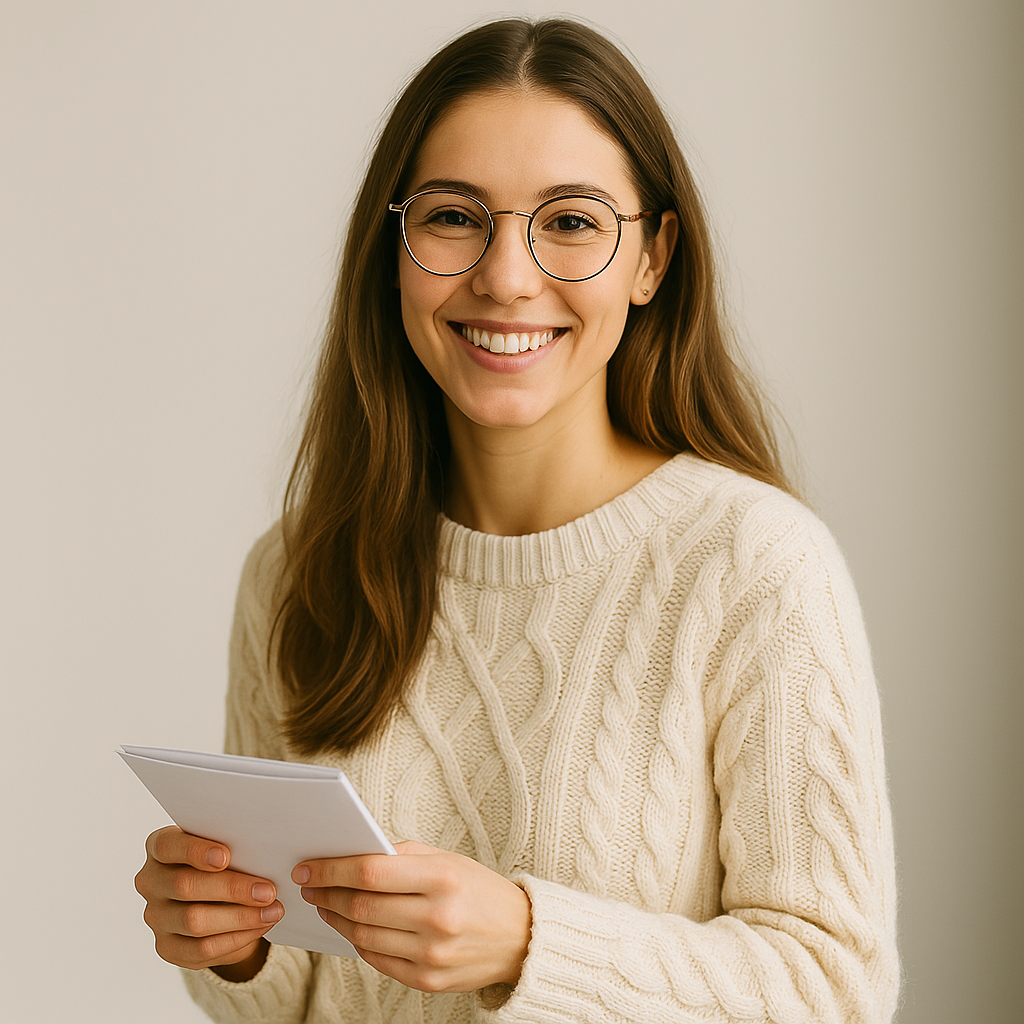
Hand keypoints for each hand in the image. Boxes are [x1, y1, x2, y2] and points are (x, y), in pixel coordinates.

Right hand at [135, 825, 283, 978]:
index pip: (167, 846)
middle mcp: (151, 882)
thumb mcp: (226, 845)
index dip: (195, 851)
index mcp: (160, 847)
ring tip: (273, 911)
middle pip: (185, 886)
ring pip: (194, 921)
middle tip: (268, 891)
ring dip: (240, 917)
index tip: (225, 856)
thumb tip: (263, 855)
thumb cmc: (225, 860)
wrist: (218, 897)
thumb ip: (233, 846)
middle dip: (232, 889)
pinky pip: (202, 948)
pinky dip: (237, 938)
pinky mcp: (167, 947)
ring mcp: (156, 917)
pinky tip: (261, 926)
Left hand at [293, 841, 530, 992]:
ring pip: (363, 935)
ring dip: (336, 919)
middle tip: (310, 885)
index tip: (308, 867)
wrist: (520, 937)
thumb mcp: (448, 859)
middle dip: (327, 894)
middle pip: (362, 906)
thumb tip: (351, 854)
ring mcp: (432, 954)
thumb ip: (402, 855)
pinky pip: (377, 960)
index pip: (371, 872)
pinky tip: (352, 926)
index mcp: (443, 878)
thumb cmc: (478, 890)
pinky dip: (358, 942)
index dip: (332, 870)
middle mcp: (437, 918)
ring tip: (326, 905)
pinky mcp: (428, 981)